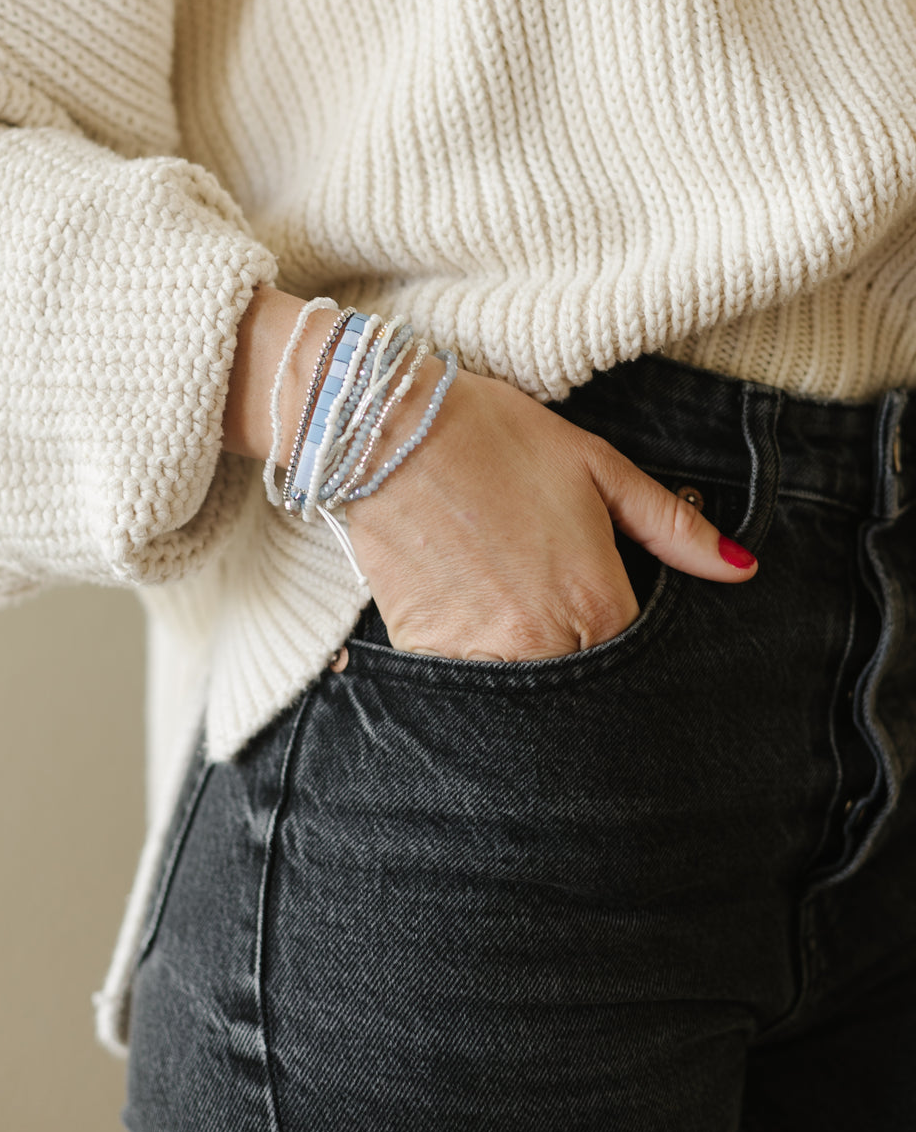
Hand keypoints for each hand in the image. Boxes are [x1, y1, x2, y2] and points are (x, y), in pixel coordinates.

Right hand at [346, 364, 756, 661]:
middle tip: (554, 612)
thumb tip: (741, 569)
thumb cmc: (497, 438)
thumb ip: (673, 527)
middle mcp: (545, 645)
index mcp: (597, 604)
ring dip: (531, 672)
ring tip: (512, 609)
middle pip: (585, 690)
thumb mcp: (597, 466)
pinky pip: (468, 687)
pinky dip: (478, 668)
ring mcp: (482, 656)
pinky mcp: (427, 654)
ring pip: (528, 701)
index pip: (639, 667)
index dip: (633, 653)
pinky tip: (472, 615)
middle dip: (581, 666)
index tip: (610, 623)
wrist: (391, 429)